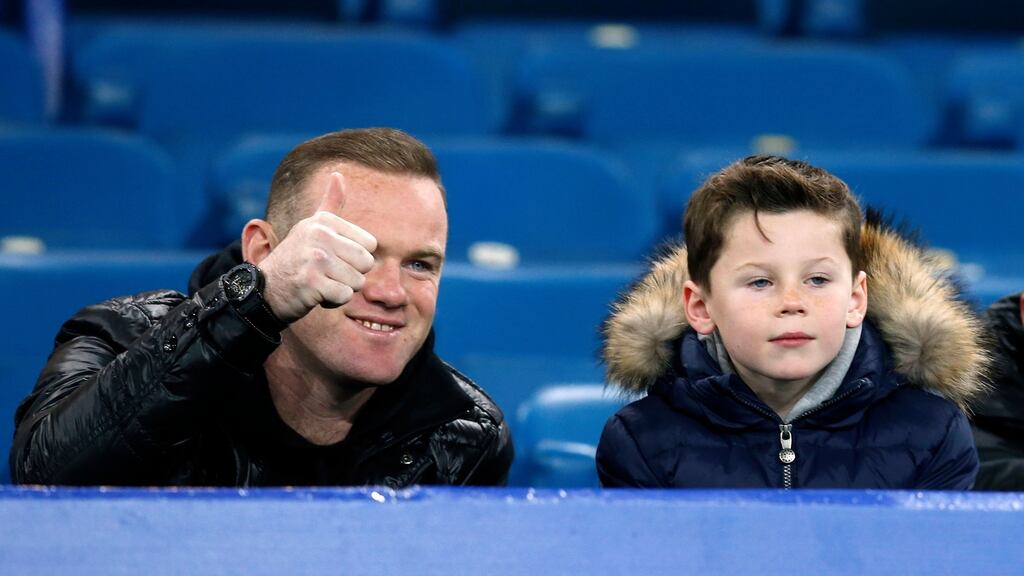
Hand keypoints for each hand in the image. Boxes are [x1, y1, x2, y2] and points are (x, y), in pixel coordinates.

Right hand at [259, 172, 376, 323]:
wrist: (264, 290)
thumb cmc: (295, 259)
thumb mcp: (311, 227)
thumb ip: (330, 203)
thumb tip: (338, 174)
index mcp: (324, 222)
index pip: (370, 244)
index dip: (355, 258)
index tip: (332, 258)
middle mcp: (320, 235)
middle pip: (367, 263)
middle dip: (351, 275)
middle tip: (326, 274)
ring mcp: (315, 258)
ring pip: (357, 281)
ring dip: (341, 289)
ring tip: (320, 283)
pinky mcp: (311, 282)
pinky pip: (345, 296)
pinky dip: (333, 301)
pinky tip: (316, 295)